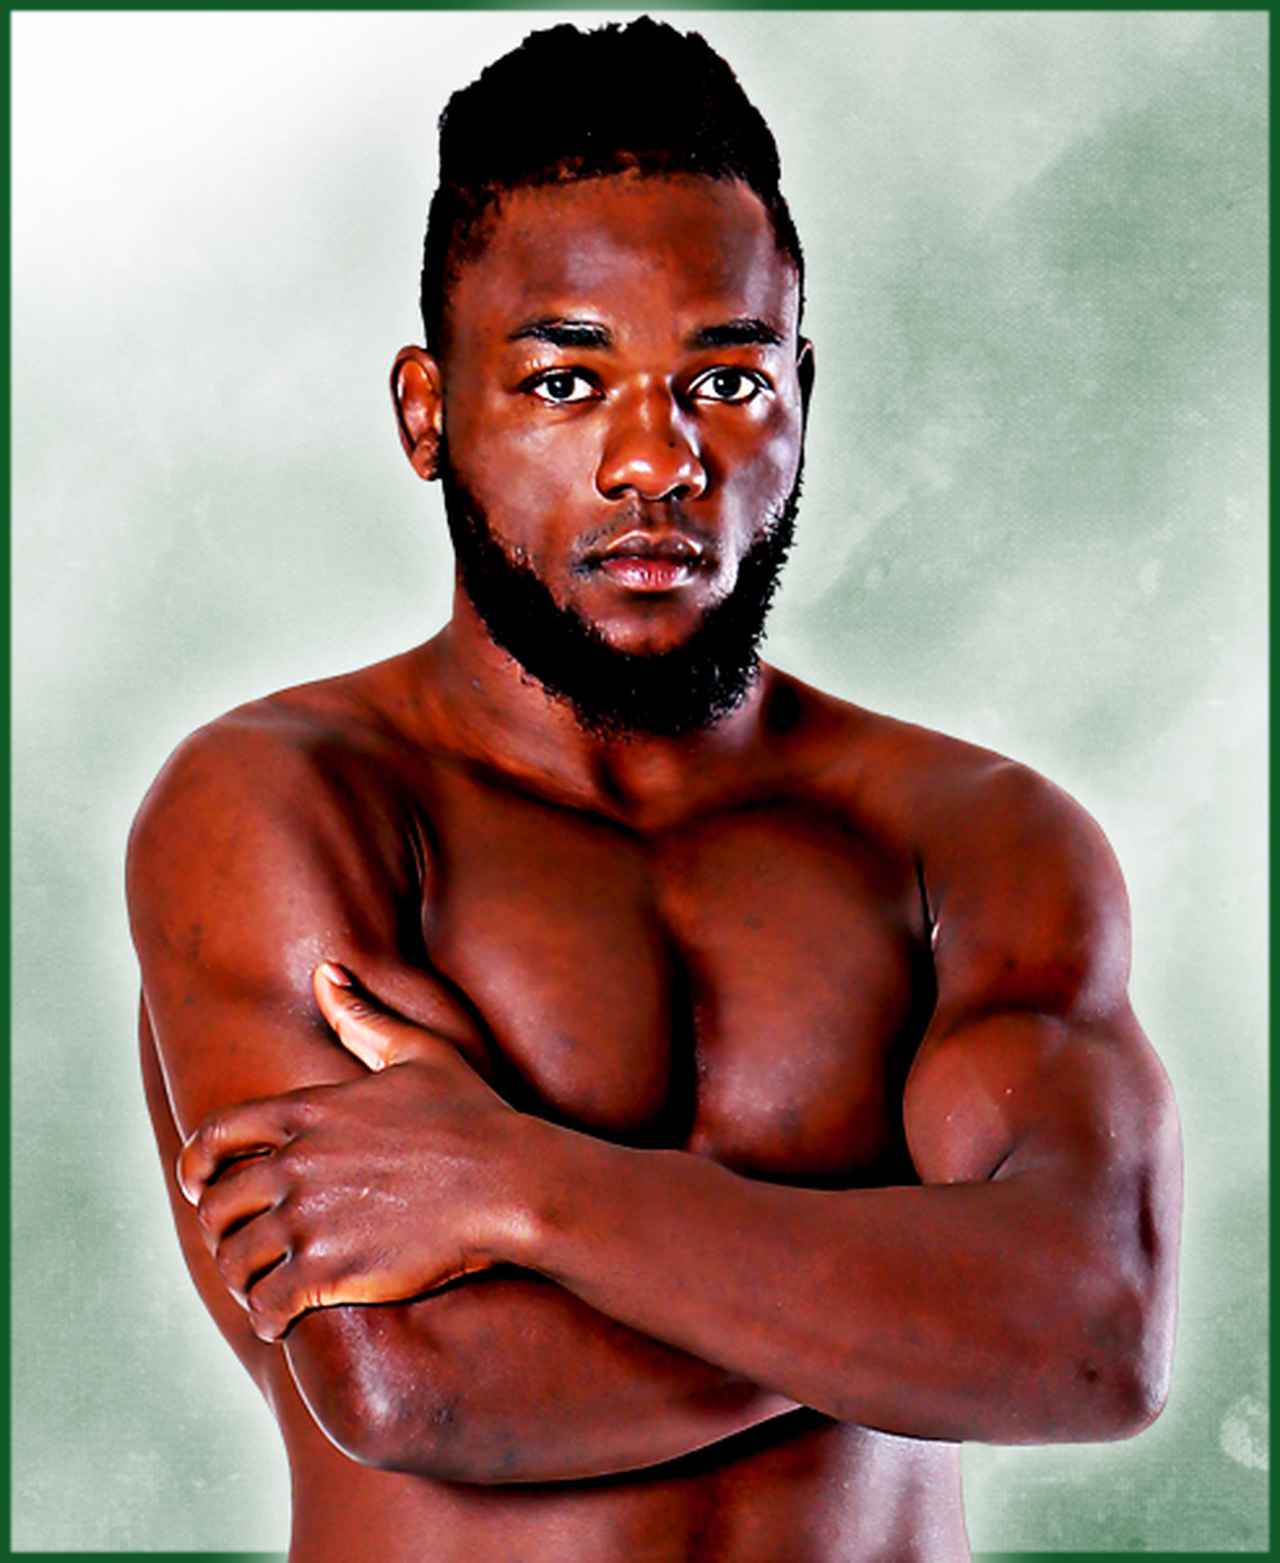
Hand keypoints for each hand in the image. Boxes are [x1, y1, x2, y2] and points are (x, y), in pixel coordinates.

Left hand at [177, 963, 527, 1341]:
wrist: (509, 1183)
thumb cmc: (473, 1117)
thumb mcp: (420, 1052)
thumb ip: (363, 1015)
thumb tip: (327, 969)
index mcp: (307, 1112)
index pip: (213, 1137)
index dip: (196, 1166)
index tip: (200, 1186)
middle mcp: (294, 1165)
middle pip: (216, 1206)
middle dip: (220, 1229)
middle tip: (238, 1245)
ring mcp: (307, 1220)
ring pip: (234, 1260)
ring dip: (241, 1277)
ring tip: (259, 1286)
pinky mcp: (328, 1272)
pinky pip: (266, 1305)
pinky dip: (265, 1316)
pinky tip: (280, 1317)